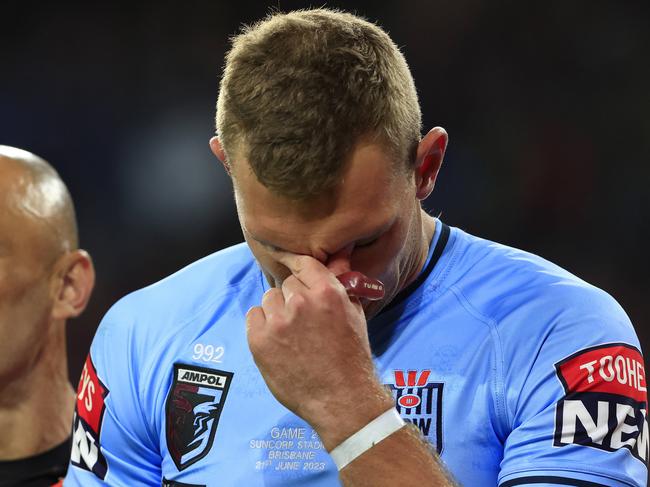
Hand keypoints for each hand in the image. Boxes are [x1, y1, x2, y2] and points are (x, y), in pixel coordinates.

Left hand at [246, 251, 392, 448]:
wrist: (341, 398)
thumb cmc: (351, 355)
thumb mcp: (354, 314)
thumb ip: (342, 283)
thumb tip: (339, 255)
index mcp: (327, 292)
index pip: (304, 263)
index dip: (301, 271)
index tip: (298, 276)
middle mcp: (300, 302)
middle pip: (287, 283)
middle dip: (294, 298)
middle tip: (304, 320)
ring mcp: (278, 322)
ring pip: (269, 298)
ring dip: (277, 311)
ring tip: (291, 333)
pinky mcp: (259, 340)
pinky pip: (253, 316)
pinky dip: (262, 325)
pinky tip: (276, 340)